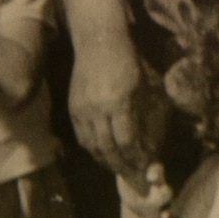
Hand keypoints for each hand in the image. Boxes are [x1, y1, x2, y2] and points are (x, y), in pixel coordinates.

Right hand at [68, 32, 154, 170]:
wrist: (98, 41)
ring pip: (92, 145)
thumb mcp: (141, 86)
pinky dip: (92, 149)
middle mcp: (98, 108)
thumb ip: (140, 115)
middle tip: (132, 176)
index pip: (127, 140)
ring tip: (117, 168)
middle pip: (108, 148)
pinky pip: (81, 136)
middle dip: (121, 166)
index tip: (145, 166)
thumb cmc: (127, 61)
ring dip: (105, 161)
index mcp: (119, 102)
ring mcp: (83, 109)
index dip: (136, 157)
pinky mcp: (73, 108)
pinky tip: (102, 153)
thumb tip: (144, 142)